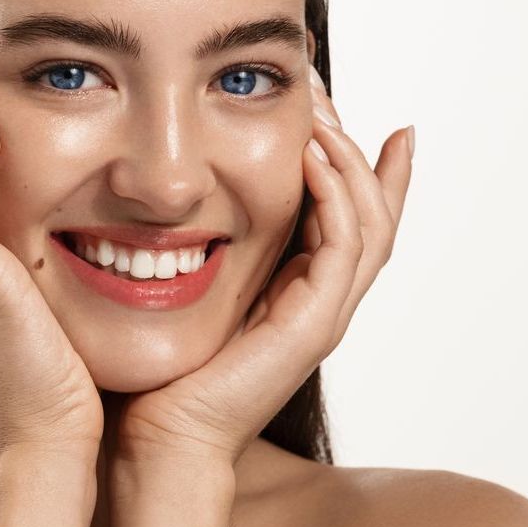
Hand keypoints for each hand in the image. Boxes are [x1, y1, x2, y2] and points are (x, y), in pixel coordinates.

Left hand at [110, 65, 413, 476]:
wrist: (160, 439)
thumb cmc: (160, 371)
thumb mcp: (181, 290)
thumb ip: (189, 247)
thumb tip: (155, 194)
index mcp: (297, 290)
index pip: (343, 213)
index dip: (347, 159)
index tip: (327, 100)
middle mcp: (322, 299)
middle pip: (372, 208)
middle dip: (353, 143)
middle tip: (323, 88)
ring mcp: (325, 313)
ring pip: (371, 220)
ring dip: (349, 158)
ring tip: (322, 109)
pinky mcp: (315, 325)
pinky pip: (345, 246)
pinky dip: (336, 196)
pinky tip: (310, 154)